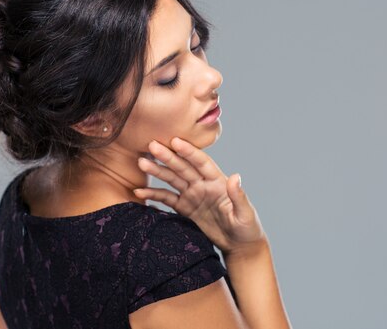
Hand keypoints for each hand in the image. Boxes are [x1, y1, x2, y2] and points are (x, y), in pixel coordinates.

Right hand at [134, 137, 266, 254]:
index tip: (176, 141)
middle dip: (168, 156)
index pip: (202, 162)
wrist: (240, 246)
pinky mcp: (185, 208)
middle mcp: (203, 184)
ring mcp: (193, 195)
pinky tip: (139, 191)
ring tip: (142, 163)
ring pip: (172, 179)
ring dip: (157, 171)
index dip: (189, 151)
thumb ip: (238, 196)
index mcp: (218, 182)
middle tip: (152, 145)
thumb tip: (235, 176)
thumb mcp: (245, 214)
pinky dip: (153, 194)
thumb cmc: (247, 229)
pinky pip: (167, 199)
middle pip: (183, 167)